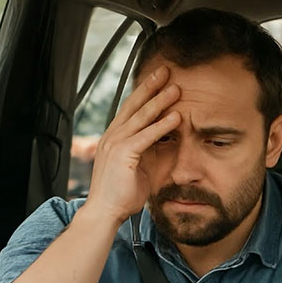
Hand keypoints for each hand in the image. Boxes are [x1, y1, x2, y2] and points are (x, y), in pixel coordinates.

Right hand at [85, 65, 180, 224]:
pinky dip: (162, 126)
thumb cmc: (122, 193)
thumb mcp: (140, 166)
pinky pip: (146, 136)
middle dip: (151, 86)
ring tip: (176, 89)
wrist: (105, 212)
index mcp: (115, 137)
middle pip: (134, 105)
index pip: (131, 109)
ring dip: (160, 101)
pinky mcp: (123, 154)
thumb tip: (167, 140)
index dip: (145, 92)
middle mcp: (113, 136)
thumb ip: (150, 150)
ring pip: (141, 116)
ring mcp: (116, 143)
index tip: (159, 79)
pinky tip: (176, 117)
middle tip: (166, 70)